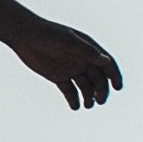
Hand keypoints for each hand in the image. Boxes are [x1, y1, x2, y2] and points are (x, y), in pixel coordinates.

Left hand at [11, 22, 125, 109]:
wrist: (24, 36)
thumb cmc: (48, 34)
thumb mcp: (69, 42)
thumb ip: (87, 52)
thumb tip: (106, 61)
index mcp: (88, 48)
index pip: (106, 64)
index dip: (114, 75)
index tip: (118, 87)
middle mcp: (82, 59)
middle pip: (98, 79)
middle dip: (101, 90)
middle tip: (99, 101)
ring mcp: (71, 69)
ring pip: (85, 87)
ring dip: (89, 97)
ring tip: (87, 105)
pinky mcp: (58, 77)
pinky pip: (69, 91)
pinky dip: (73, 100)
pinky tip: (75, 106)